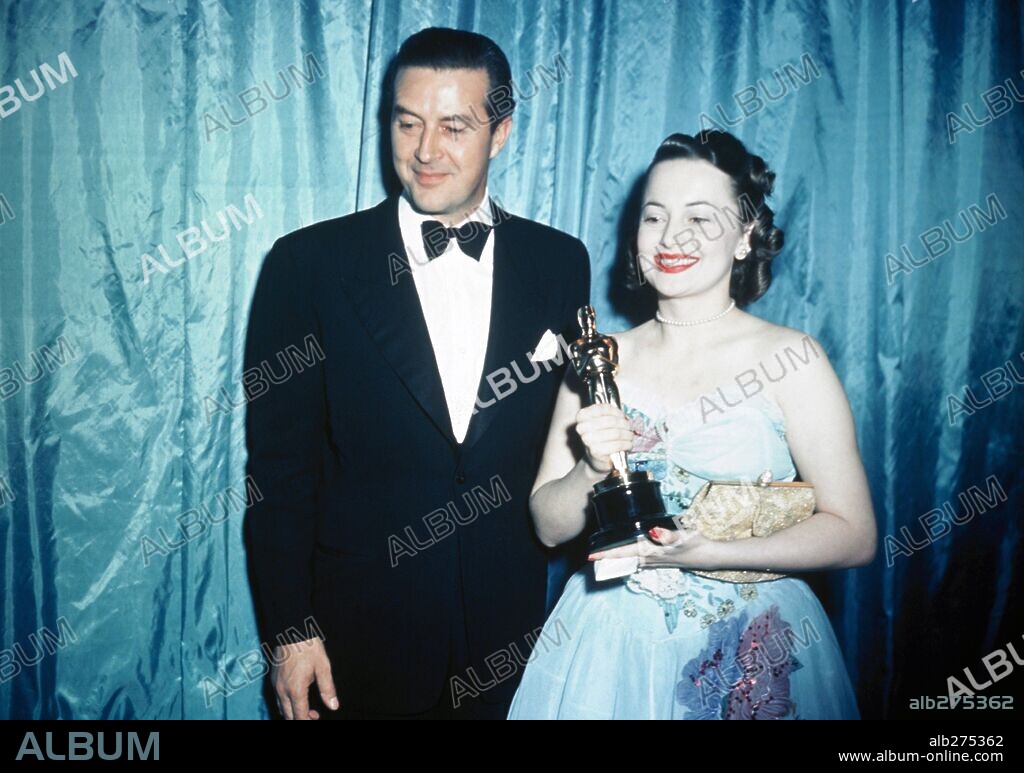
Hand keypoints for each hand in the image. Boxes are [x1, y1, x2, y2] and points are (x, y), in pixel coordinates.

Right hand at [271, 637, 337, 719]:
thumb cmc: (309, 647)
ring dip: (293, 712)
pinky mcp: (274, 679)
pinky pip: (278, 698)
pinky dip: (287, 703)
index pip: (299, 716)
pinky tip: (298, 695)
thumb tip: (333, 706)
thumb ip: (327, 689)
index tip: (317, 718)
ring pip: (282, 708)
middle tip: (315, 715)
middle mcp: (282, 691)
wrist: (291, 631)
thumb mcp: (323, 667)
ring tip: (307, 707)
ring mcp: (276, 685)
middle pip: (288, 716)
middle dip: (300, 718)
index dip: (308, 721)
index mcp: (295, 690)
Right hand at [575, 403, 632, 474]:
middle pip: (611, 421)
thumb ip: (610, 412)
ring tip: (630, 436)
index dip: (616, 412)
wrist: (596, 457)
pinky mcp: (595, 452)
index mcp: (582, 415)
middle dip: (624, 424)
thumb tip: (622, 415)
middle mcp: (582, 427)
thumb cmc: (600, 436)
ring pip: (615, 433)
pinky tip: (628, 445)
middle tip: (629, 428)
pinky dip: (626, 444)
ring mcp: (587, 440)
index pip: (603, 408)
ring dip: (627, 435)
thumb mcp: (602, 419)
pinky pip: (616, 445)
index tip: (622, 416)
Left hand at [588, 526, 708, 567]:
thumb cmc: (695, 544)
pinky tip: (626, 556)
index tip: (591, 556)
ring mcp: (655, 560)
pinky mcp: (660, 559)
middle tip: (591, 557)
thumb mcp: (683, 537)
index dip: (607, 554)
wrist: (708, 555)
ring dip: (617, 559)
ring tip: (603, 557)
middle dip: (608, 558)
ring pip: (630, 561)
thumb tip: (653, 532)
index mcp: (651, 552)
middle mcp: (650, 558)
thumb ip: (668, 535)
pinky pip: (638, 560)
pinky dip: (628, 558)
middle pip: (624, 559)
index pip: (624, 553)